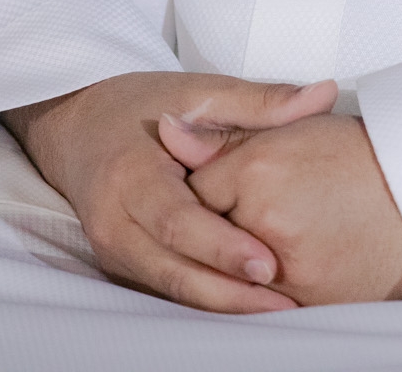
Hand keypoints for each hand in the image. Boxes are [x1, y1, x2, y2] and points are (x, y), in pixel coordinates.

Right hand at [1, 71, 335, 310]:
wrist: (78, 124)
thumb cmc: (142, 105)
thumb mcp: (199, 91)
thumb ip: (262, 100)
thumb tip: (323, 94)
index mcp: (132, 173)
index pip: (179, 221)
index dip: (222, 247)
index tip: (268, 265)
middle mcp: (115, 218)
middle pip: (173, 268)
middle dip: (228, 291)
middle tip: (283, 302)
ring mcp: (112, 247)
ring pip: (169, 287)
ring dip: (220, 303)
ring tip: (275, 310)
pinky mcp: (118, 262)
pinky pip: (163, 287)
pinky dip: (203, 296)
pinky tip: (242, 301)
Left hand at [160, 98, 401, 305]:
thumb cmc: (353, 153)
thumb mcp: (287, 130)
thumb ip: (222, 134)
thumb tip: (166, 130)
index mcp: (259, 171)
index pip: (200, 191)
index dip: (210, 189)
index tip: (224, 186)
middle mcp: (266, 223)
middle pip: (212, 237)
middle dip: (220, 229)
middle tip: (250, 216)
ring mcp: (287, 269)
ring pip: (233, 277)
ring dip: (239, 265)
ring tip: (274, 238)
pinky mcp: (307, 301)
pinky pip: (266, 304)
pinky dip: (268, 292)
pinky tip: (289, 267)